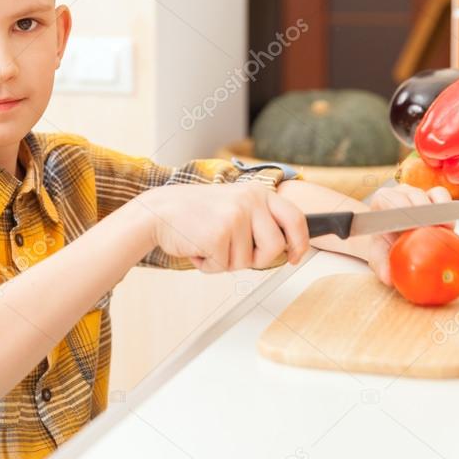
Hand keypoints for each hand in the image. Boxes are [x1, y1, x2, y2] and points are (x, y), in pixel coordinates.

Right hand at [135, 183, 310, 271]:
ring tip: (209, 242)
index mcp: (257, 192)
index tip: (296, 255)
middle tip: (235, 252)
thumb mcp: (234, 205)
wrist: (158, 211)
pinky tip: (197, 246)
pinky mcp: (218, 235)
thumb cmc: (194, 213)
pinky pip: (223, 266)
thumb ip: (259, 220)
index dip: (300, 242)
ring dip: (227, 262)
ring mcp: (235, 217)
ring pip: (247, 261)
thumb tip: (285, 247)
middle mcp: (250, 201)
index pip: (295, 218)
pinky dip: (208, 264)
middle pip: (276, 248)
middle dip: (258, 259)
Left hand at [355, 184, 453, 285]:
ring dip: (435, 214)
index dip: (402, 212)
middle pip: (412, 196)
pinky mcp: (433, 196)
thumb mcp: (379, 258)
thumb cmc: (385, 245)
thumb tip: (389, 278)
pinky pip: (442, 196)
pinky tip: (448, 226)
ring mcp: (416, 192)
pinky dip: (447, 208)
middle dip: (421, 214)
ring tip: (440, 231)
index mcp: (382, 201)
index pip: (390, 199)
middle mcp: (399, 193)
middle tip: (427, 231)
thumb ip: (382, 267)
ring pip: (428, 195)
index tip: (411, 228)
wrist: (392, 240)